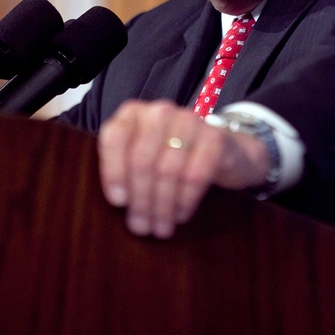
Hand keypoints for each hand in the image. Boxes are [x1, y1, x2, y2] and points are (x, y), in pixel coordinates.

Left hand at [98, 99, 269, 238]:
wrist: (215, 148)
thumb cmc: (165, 157)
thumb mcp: (139, 158)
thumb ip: (124, 172)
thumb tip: (122, 203)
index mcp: (133, 114)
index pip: (115, 137)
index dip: (114, 171)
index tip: (119, 202)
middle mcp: (160, 111)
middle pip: (142, 160)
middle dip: (141, 200)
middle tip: (142, 227)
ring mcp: (189, 120)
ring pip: (168, 171)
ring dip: (163, 207)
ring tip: (161, 228)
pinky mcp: (215, 138)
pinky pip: (195, 175)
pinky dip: (185, 200)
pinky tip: (180, 215)